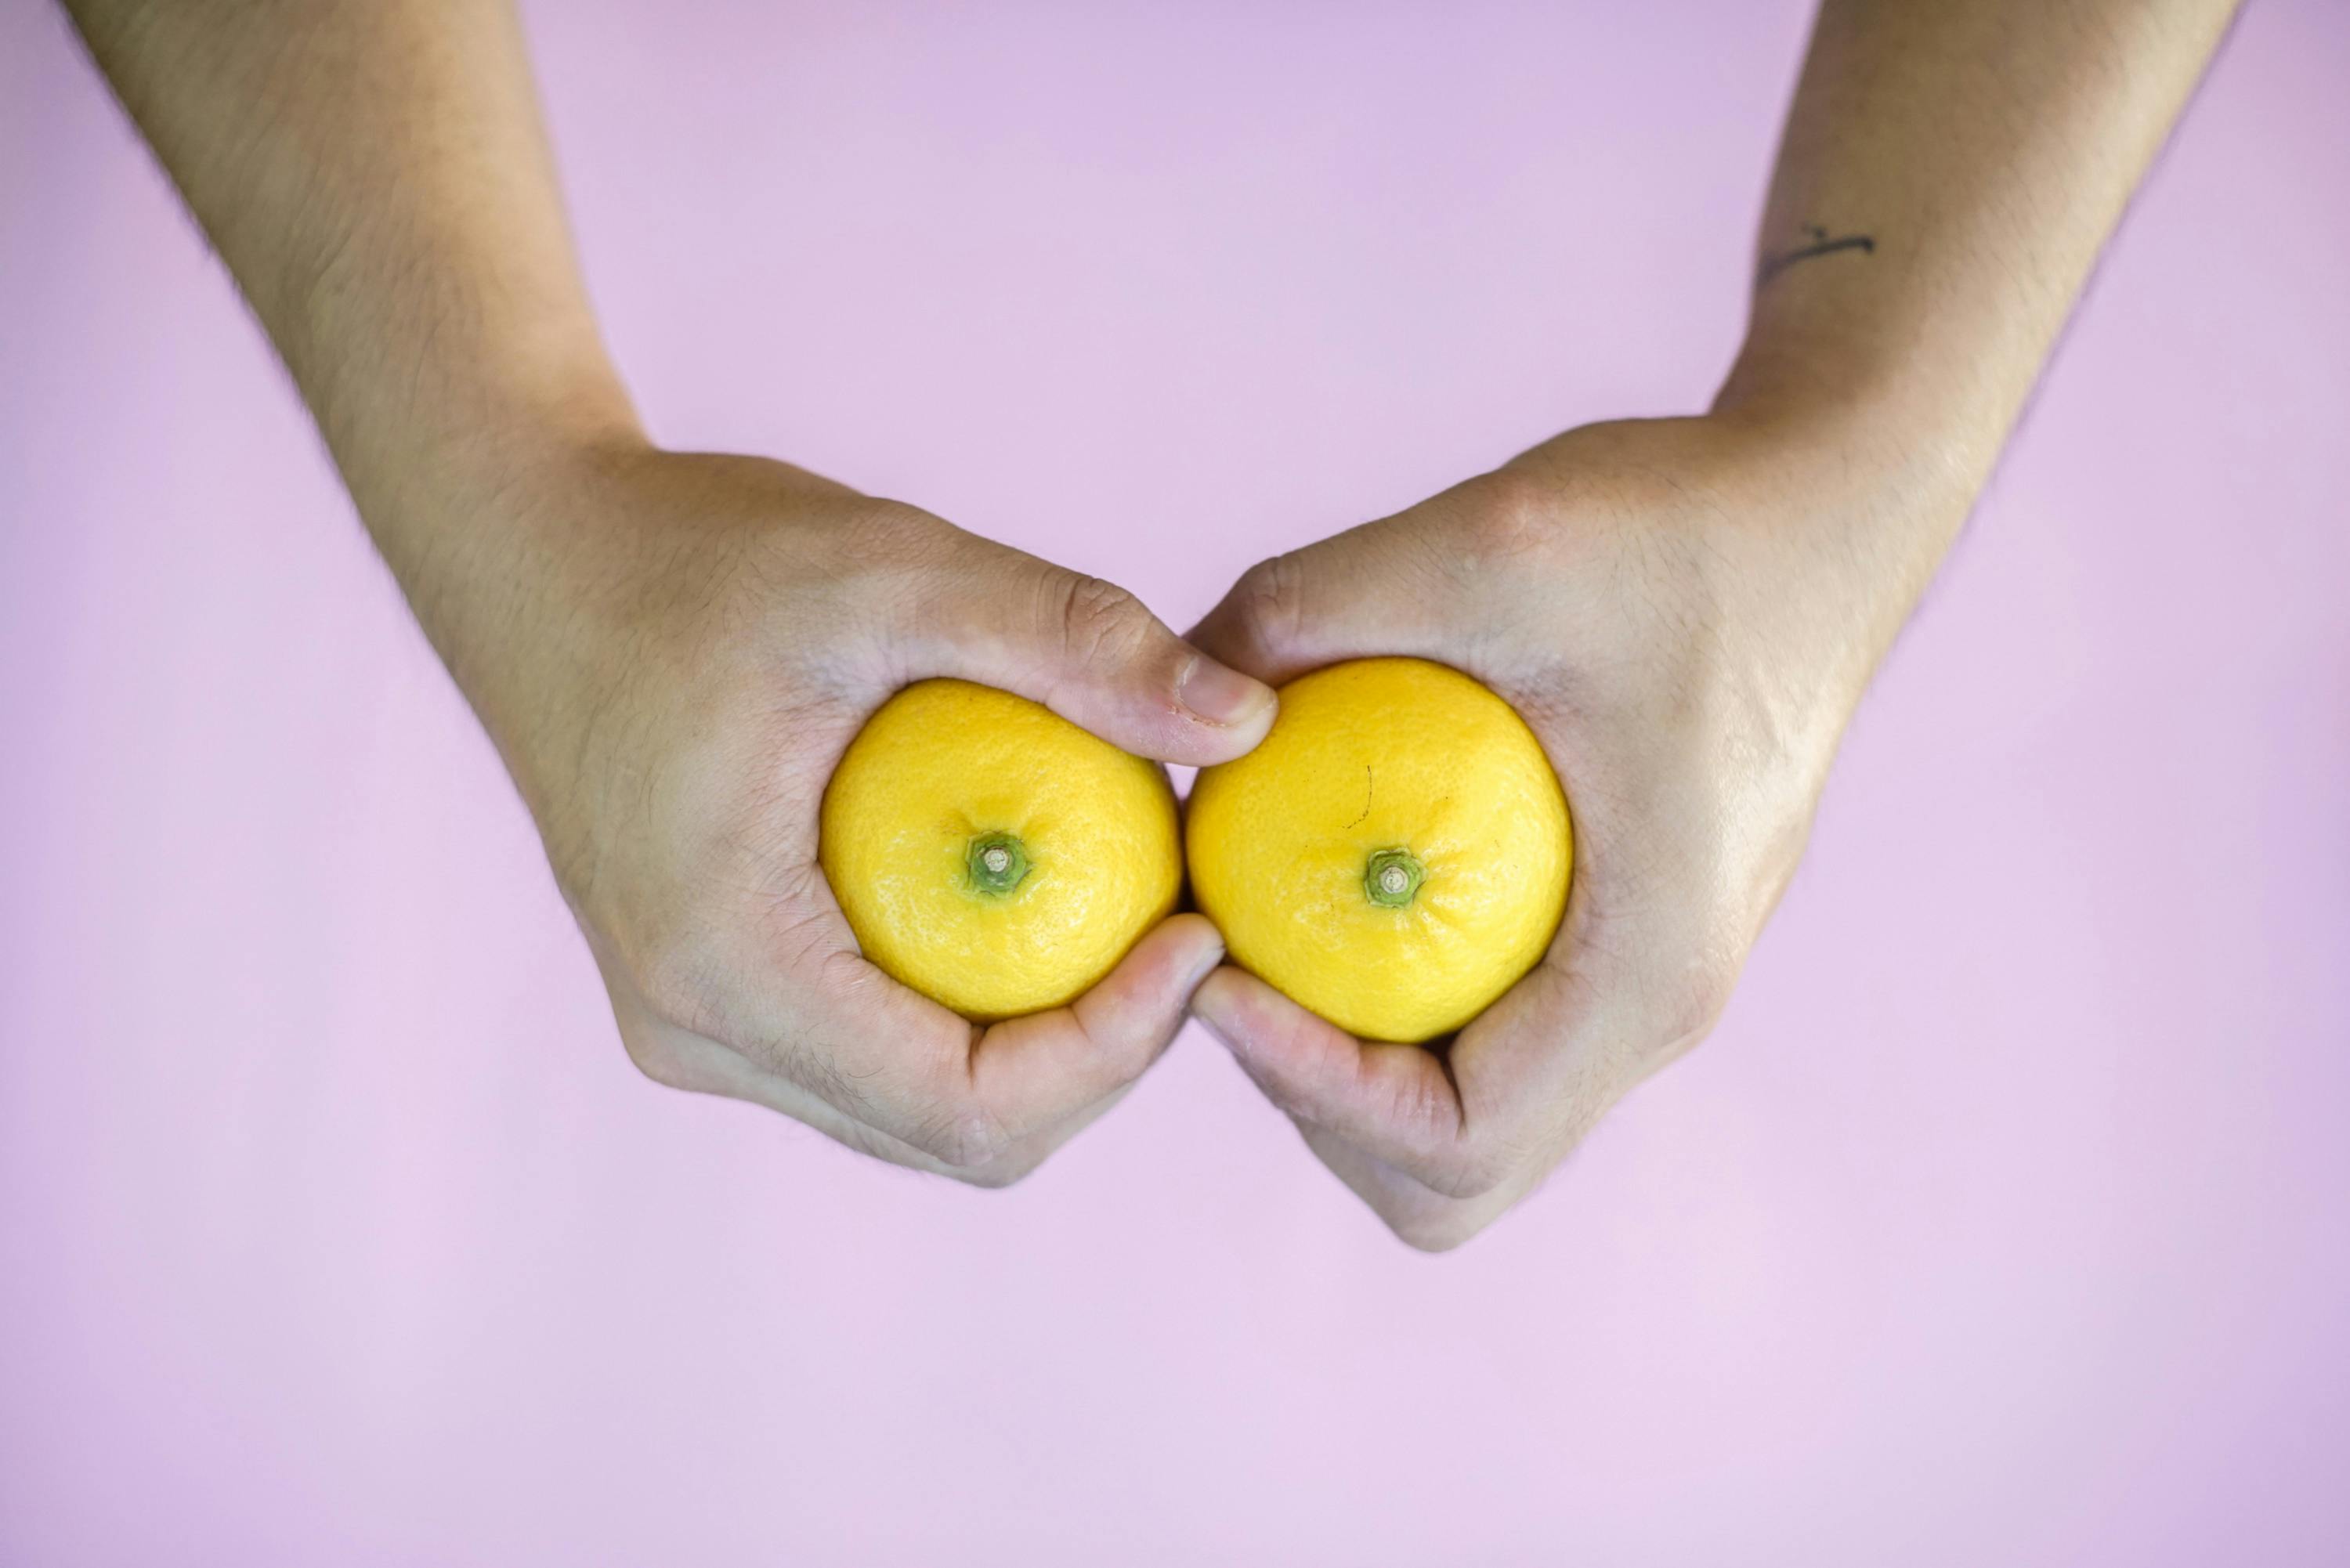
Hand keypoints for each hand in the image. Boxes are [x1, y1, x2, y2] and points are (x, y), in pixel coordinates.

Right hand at [446, 439, 1275, 1183]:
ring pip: (915, 1109)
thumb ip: (1070, 638)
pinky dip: (971, 1006)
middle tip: (1182, 911)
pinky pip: (869, 1055)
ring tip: (1126, 903)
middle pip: (954, 1133)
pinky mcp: (702, 992)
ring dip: (1043, 1038)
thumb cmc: (694, 550)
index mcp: (725, 961)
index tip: (1200, 927)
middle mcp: (694, 1028)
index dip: (1116, 1049)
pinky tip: (1033, 895)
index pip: (969, 1107)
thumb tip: (1247, 717)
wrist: (528, 553)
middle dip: (1101, 1053)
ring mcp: (689, 1023)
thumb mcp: (891, 569)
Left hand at [1186, 412, 1962, 1246]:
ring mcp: (1649, 979)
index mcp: (1646, 969)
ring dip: (1350, 1061)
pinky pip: (1495, 1028)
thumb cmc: (1686, 526)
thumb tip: (1174, 682)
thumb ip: (1312, 605)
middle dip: (1316, 1103)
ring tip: (1259, 924)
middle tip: (1228, 957)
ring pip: (1471, 1116)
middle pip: (1451, 1174)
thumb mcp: (1487, 541)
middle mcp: (1657, 1007)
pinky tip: (1324, 872)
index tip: (1218, 970)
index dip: (1312, 1094)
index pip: (1457, 1144)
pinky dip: (1396, 999)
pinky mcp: (1629, 932)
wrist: (1830, 512)